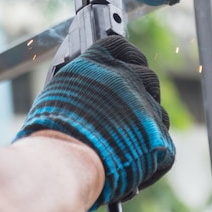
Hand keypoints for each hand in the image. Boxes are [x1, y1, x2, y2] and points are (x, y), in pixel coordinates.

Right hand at [13, 36, 174, 210]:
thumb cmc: (49, 135)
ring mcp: (145, 107)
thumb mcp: (59, 95)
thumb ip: (83, 84)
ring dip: (146, 123)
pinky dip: (151, 154)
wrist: (61, 164)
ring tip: (126, 142)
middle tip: (129, 109)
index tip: (128, 62)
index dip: (125, 56)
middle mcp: (125, 79)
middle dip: (141, 91)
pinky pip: (162, 142)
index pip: (119, 47)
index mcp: (98, 65)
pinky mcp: (158, 138)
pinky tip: (133, 164)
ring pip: (156, 110)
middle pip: (146, 76)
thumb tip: (92, 88)